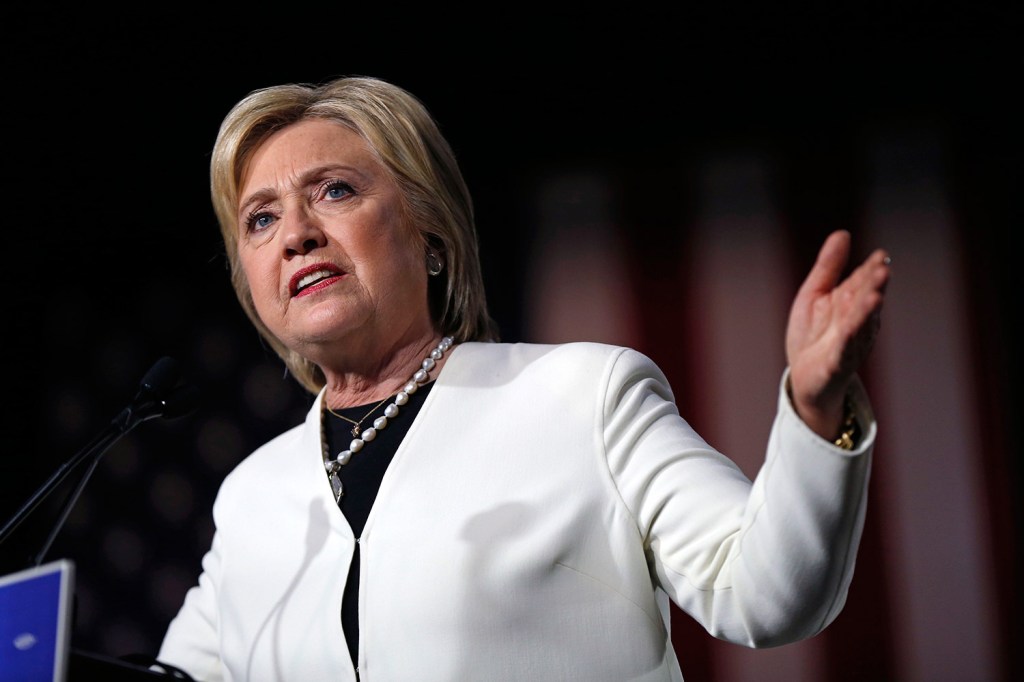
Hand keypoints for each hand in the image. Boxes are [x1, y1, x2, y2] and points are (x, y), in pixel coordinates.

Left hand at [785, 230, 890, 439]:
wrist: (803, 378)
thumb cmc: (812, 335)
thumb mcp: (814, 294)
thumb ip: (828, 267)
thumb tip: (843, 233)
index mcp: (851, 303)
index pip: (863, 282)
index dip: (871, 271)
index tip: (881, 256)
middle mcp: (855, 322)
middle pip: (865, 302)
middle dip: (874, 287)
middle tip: (883, 270)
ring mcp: (848, 344)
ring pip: (859, 326)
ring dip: (867, 313)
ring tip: (875, 296)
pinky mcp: (835, 365)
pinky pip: (842, 352)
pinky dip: (848, 341)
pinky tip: (851, 330)